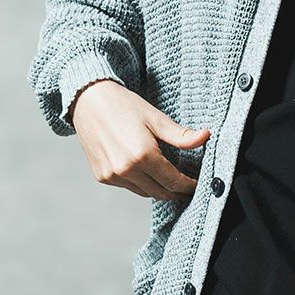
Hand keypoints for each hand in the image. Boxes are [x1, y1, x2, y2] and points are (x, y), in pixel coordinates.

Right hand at [69, 79, 209, 201]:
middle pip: (161, 192)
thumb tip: (206, 136)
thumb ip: (181, 135)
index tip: (197, 184)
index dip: (188, 186)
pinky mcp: (102, 177)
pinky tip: (147, 173)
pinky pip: (129, 187)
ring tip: (170, 181)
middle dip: (177, 192)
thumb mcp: (156, 118)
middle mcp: (125, 169)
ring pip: (145, 193)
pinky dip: (141, 184)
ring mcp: (112, 175)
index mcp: (142, 155)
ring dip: (159, 189)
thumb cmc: (123, 106)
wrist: (88, 101)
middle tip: (188, 187)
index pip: (173, 182)